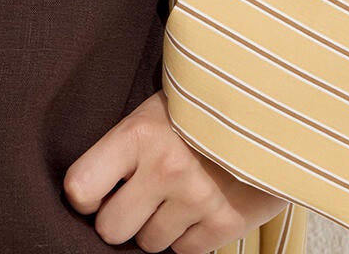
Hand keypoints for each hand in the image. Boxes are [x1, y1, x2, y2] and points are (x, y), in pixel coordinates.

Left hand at [62, 87, 286, 251]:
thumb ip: (123, 150)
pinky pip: (186, 252)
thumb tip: (88, 195)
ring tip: (176, 193)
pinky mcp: (226, 223)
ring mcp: (198, 199)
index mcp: (140, 133)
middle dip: (120, 218)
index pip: (81, 186)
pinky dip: (189, 235)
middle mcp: (166, 169)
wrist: (267, 110)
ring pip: (150, 244)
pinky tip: (201, 204)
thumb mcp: (154, 112)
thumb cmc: (198, 111)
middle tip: (137, 198)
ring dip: (158, 226)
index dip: (84, 196)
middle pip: (111, 229)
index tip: (95, 193)